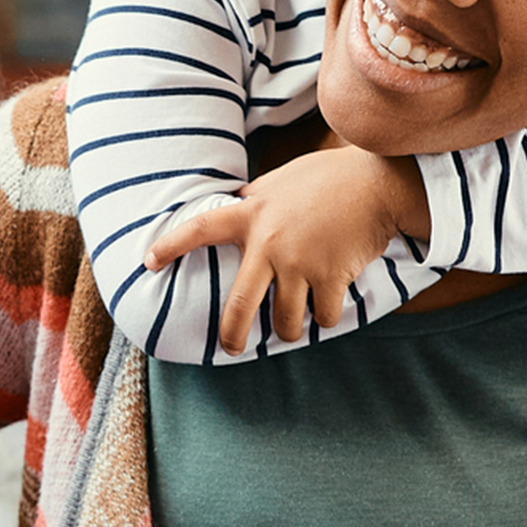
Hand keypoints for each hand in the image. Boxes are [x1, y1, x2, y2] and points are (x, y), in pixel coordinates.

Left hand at [145, 149, 421, 353]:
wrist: (378, 183)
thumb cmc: (329, 177)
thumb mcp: (281, 181)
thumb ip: (256, 199)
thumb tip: (239, 202)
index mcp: (252, 215)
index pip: (199, 230)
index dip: (170, 246)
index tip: (148, 262)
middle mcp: (269, 244)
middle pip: (238, 308)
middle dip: (232, 336)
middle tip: (230, 348)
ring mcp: (299, 264)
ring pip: (285, 323)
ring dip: (291, 330)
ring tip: (294, 326)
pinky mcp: (331, 277)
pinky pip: (324, 317)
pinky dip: (328, 317)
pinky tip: (332, 305)